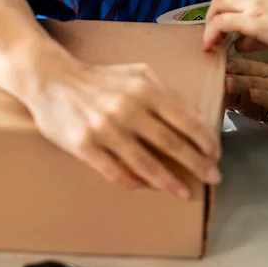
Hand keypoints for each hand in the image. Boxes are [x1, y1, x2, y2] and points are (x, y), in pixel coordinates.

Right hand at [27, 56, 221, 198]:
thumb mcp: (137, 73)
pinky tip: (147, 189)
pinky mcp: (83, 146)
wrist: (51, 79)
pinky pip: (115, 172)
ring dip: (169, 182)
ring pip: (145, 164)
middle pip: (172, 144)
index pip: (186, 121)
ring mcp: (104, 129)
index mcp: (145, 89)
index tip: (216, 155)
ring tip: (185, 193)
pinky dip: (134, 183)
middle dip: (197, 164)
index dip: (206, 141)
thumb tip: (192, 121)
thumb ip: (164, 93)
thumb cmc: (100, 78)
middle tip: (213, 177)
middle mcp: (127, 108)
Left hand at [224, 57, 267, 134]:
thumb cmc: (259, 107)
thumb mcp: (242, 96)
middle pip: (260, 82)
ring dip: (264, 96)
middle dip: (243, 81)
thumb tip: (207, 79)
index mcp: (266, 75)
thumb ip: (229, 87)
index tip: (223, 66)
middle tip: (226, 82)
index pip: (251, 67)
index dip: (238, 66)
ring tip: (251, 95)